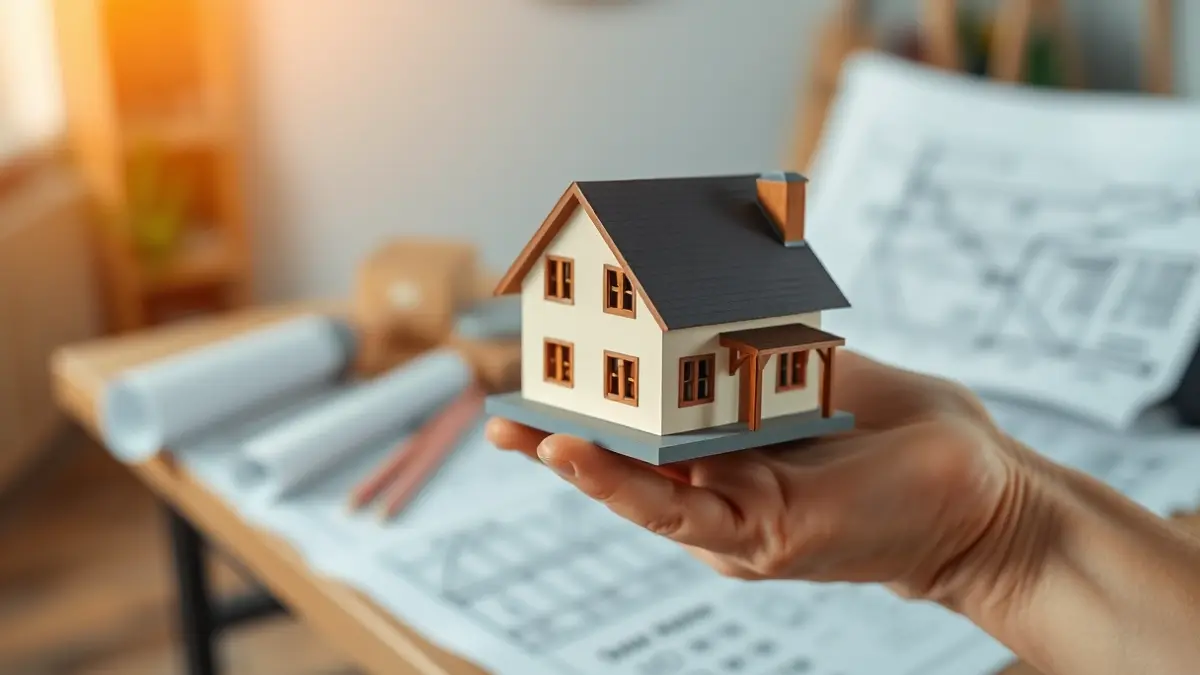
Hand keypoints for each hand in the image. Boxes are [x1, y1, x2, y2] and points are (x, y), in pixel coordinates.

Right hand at [486, 351, 1047, 604]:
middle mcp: (717, 492)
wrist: (977, 483)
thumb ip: (741, 347)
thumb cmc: (891, 426)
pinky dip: (622, 487)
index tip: (536, 371)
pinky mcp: (760, 538)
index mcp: (721, 451)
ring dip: (575, 465)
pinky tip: (580, 458)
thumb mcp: (801, 367)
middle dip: (557, 441)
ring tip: (522, 433)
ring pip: (637, 495)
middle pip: (622, 466)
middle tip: (499, 416)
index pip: (636, 429)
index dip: (583, 405)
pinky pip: (678, 515)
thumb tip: (690, 291)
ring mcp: (733, 522)